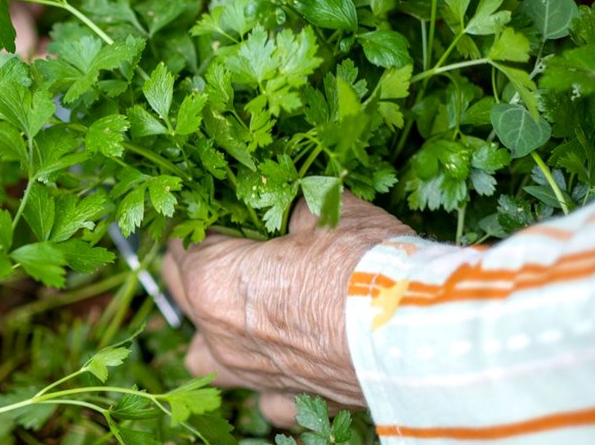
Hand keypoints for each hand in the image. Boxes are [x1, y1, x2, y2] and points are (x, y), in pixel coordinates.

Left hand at [163, 194, 413, 423]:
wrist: (419, 334)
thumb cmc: (364, 264)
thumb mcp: (327, 210)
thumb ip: (295, 205)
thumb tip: (291, 199)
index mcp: (213, 282)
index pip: (182, 243)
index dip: (201, 221)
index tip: (221, 207)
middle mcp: (220, 336)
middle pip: (181, 294)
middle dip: (196, 267)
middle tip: (228, 243)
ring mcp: (252, 375)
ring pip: (205, 356)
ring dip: (215, 331)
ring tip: (245, 308)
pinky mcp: (292, 401)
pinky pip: (264, 395)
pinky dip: (270, 378)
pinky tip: (291, 356)